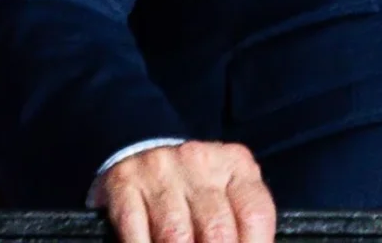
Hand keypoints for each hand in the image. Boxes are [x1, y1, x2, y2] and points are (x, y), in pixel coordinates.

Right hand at [94, 141, 275, 242]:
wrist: (140, 147)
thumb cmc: (193, 181)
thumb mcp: (225, 188)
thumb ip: (241, 220)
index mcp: (235, 164)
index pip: (256, 213)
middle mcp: (200, 163)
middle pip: (217, 229)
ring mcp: (161, 171)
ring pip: (176, 234)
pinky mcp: (125, 184)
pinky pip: (136, 232)